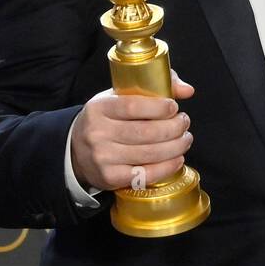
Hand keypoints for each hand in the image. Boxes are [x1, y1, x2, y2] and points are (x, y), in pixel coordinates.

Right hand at [71, 70, 195, 191]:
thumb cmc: (106, 120)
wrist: (76, 150)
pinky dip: (167, 167)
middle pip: (147, 132)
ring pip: (150, 153)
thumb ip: (153, 87)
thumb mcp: (119, 97)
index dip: (160, 107)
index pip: (133, 106)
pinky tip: (177, 159)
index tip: (174, 107)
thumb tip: (187, 90)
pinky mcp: (110, 177)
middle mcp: (98, 133)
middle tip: (184, 123)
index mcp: (100, 108)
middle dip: (174, 128)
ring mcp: (103, 157)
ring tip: (185, 139)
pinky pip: (145, 174)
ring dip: (176, 147)